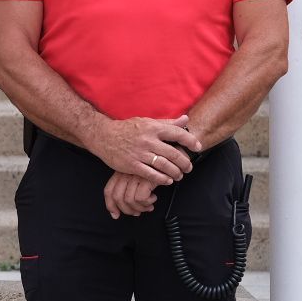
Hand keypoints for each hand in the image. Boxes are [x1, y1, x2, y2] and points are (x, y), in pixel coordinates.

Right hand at [86, 114, 200, 184]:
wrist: (104, 136)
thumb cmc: (127, 128)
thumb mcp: (147, 122)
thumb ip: (168, 123)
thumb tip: (186, 119)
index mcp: (153, 128)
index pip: (177, 134)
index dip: (190, 141)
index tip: (197, 147)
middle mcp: (148, 140)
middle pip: (173, 153)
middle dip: (184, 162)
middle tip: (189, 167)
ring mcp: (140, 153)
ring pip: (164, 165)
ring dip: (175, 172)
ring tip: (179, 175)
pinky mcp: (132, 164)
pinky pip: (150, 174)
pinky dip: (161, 179)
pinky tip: (167, 181)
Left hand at [104, 172, 157, 218]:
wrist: (173, 157)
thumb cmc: (157, 168)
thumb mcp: (139, 175)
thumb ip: (130, 186)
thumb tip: (125, 207)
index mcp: (121, 171)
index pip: (108, 191)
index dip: (111, 206)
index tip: (116, 214)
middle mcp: (126, 173)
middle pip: (117, 198)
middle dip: (127, 210)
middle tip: (137, 212)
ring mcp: (135, 175)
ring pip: (129, 201)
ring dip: (140, 208)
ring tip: (149, 206)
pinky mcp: (146, 178)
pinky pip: (140, 199)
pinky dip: (147, 203)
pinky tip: (154, 198)